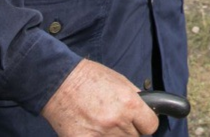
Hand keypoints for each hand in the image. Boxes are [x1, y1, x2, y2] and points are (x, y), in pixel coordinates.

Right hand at [42, 59, 158, 135]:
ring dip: (115, 136)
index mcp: (129, 103)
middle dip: (129, 130)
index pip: (151, 126)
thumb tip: (146, 109)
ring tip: (104, 124)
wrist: (59, 82)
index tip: (141, 122)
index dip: (146, 123)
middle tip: (117, 121)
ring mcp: (101, 134)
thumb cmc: (88, 77)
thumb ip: (134, 97)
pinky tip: (93, 131)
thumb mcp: (119, 80)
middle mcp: (118, 121)